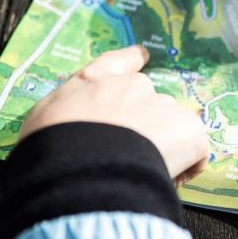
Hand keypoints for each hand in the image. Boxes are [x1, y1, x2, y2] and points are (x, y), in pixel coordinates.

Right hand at [19, 45, 209, 184]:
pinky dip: (186, 168)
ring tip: (142, 176)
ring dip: (163, 149)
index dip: (131, 60)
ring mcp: (163, 106)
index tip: (143, 55)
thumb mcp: (43, 123)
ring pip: (171, 130)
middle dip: (143, 129)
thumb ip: (64, 118)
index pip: (116, 64)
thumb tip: (73, 129)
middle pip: (147, 105)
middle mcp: (132, 88)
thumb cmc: (50, 148)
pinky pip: (194, 153)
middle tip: (127, 159)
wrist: (80, 165)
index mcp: (93, 82)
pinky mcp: (189, 130)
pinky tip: (165, 182)